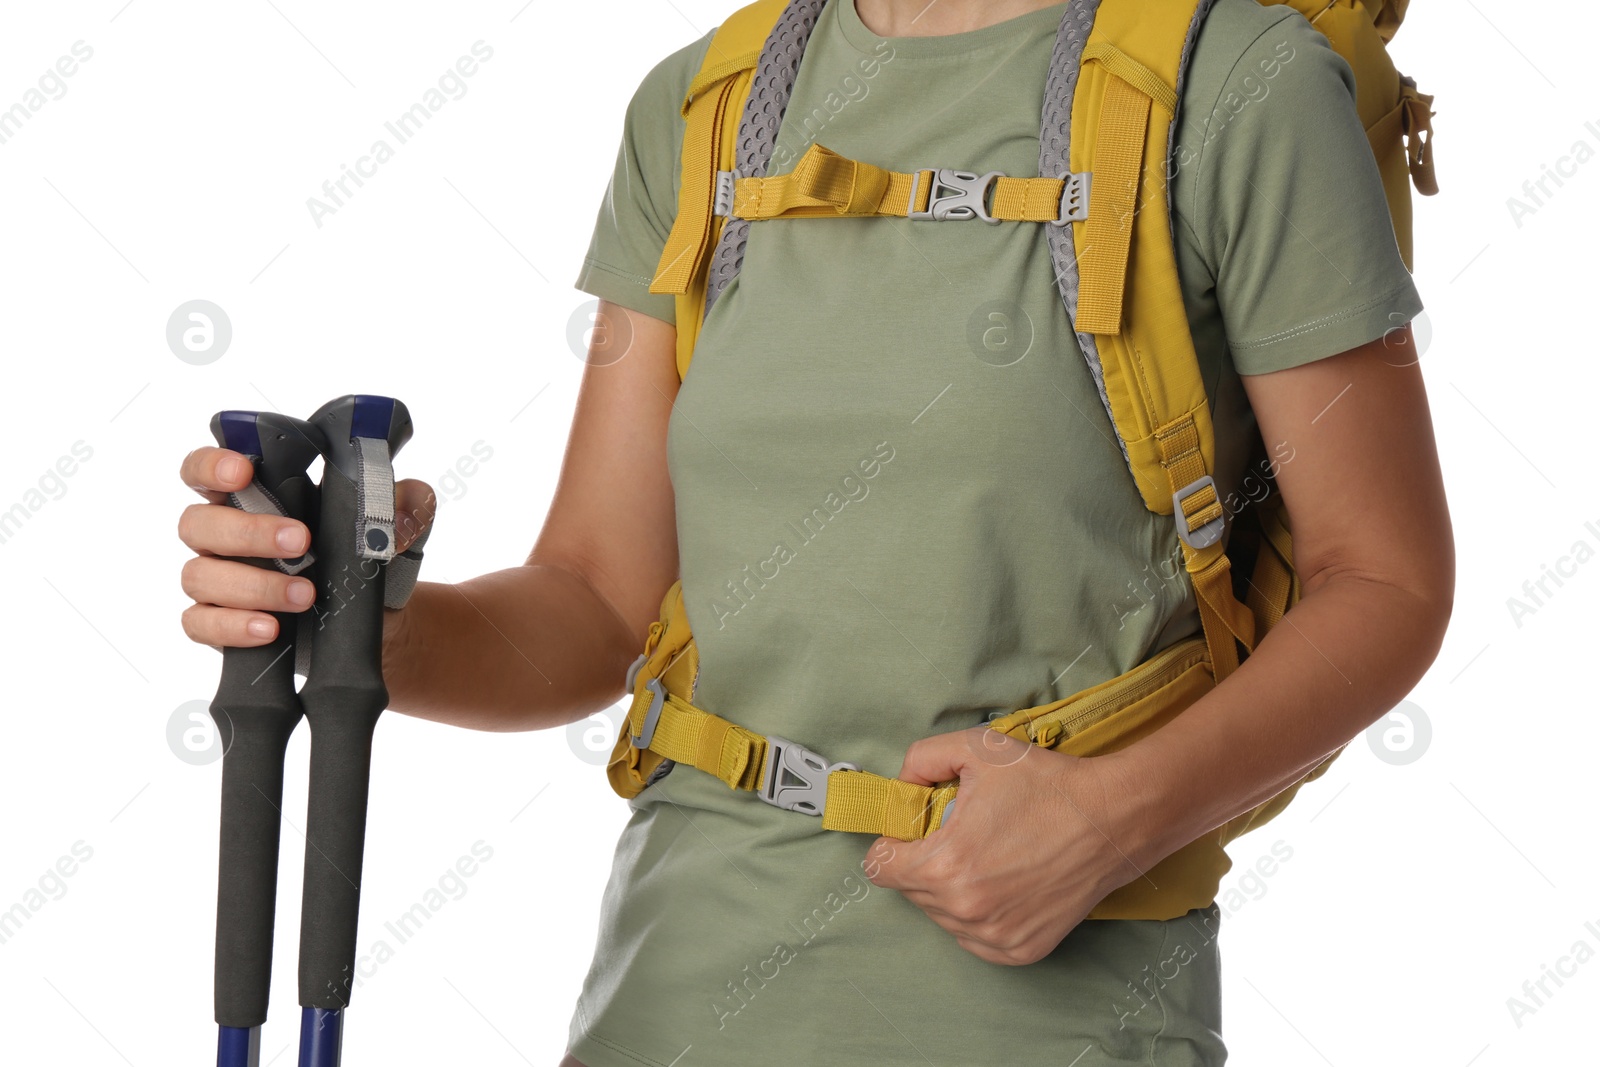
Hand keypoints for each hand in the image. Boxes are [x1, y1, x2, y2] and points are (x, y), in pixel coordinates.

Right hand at [177, 445, 435, 648]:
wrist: (378, 622)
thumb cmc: (366, 558)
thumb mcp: (393, 528)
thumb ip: (402, 504)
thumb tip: (406, 499)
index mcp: (251, 496)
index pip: (206, 469)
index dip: (211, 464)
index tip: (242, 470)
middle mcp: (223, 535)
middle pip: (199, 523)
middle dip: (248, 532)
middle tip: (301, 542)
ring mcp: (216, 580)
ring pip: (199, 576)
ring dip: (254, 585)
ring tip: (306, 596)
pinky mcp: (218, 623)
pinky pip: (201, 624)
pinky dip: (233, 626)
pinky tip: (269, 629)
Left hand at [863, 728, 1149, 964]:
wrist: (1114, 819)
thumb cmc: (1047, 783)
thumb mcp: (977, 748)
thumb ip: (921, 759)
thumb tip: (901, 787)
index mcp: (945, 864)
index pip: (880, 867)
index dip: (893, 842)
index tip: (917, 829)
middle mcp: (965, 910)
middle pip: (911, 890)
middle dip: (924, 861)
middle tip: (961, 834)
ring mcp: (994, 937)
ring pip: (942, 916)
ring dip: (951, 889)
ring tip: (988, 856)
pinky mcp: (1021, 951)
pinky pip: (975, 938)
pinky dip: (980, 915)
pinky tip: (1005, 883)